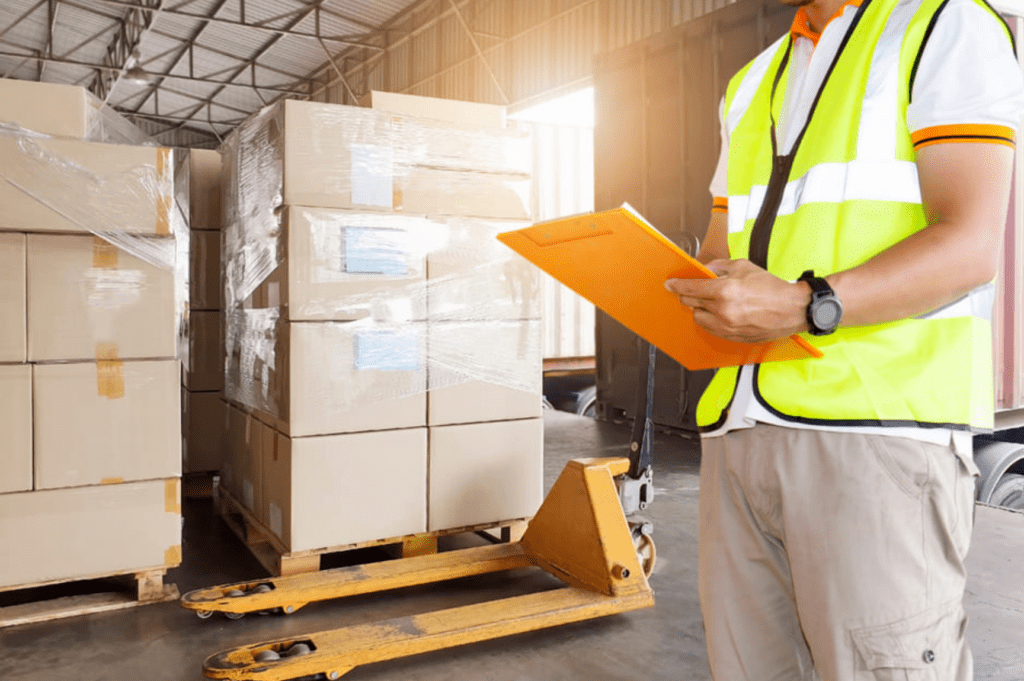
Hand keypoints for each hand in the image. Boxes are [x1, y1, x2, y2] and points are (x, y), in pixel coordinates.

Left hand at [665, 259, 809, 342]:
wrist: (792, 309)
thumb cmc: (771, 287)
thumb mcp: (743, 266)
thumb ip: (719, 266)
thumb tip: (704, 269)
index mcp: (724, 290)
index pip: (689, 288)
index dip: (676, 285)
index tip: (670, 285)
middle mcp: (722, 310)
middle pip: (690, 303)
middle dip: (688, 295)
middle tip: (692, 290)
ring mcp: (726, 326)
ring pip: (698, 318)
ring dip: (699, 309)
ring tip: (712, 302)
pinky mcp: (732, 337)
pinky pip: (710, 329)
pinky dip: (710, 320)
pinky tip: (721, 312)